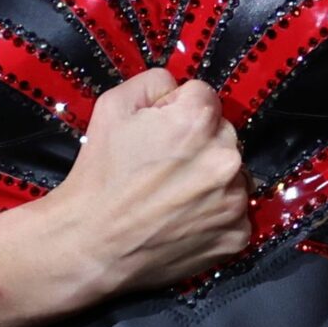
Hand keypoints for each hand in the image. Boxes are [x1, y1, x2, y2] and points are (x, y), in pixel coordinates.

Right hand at [31, 68, 251, 296]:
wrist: (91, 245)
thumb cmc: (99, 177)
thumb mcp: (113, 107)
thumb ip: (154, 82)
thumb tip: (177, 86)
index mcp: (199, 120)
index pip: (204, 97)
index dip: (178, 112)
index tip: (160, 135)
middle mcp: (226, 157)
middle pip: (223, 135)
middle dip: (199, 145)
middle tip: (164, 168)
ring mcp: (234, 199)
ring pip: (232, 174)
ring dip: (211, 180)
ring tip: (173, 196)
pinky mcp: (236, 235)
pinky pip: (236, 213)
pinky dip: (216, 215)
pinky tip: (185, 219)